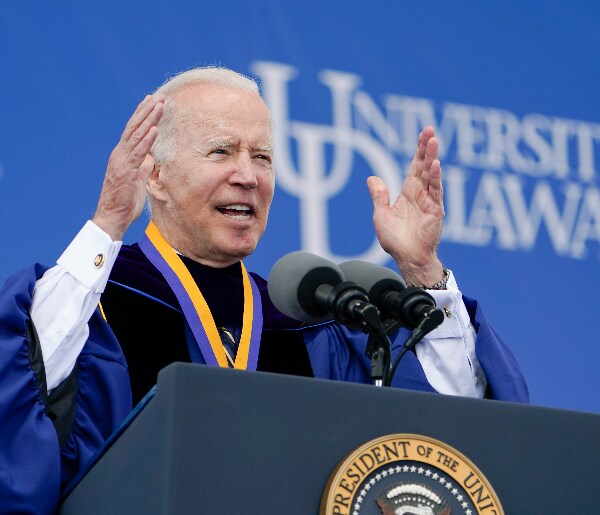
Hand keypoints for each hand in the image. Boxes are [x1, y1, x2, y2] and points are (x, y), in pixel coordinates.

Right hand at [92, 94, 163, 240]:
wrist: (112, 217)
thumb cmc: (125, 202)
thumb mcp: (138, 182)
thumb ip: (143, 169)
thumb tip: (150, 159)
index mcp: (122, 156)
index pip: (133, 131)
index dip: (142, 115)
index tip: (152, 101)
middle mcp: (120, 154)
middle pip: (134, 127)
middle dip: (147, 111)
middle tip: (159, 96)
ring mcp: (123, 162)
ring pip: (137, 136)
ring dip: (149, 119)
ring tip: (160, 105)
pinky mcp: (127, 172)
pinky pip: (138, 153)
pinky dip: (147, 140)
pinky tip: (155, 129)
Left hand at [368, 125, 444, 286]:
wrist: (407, 258)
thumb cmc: (396, 241)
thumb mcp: (381, 216)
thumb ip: (379, 196)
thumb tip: (372, 178)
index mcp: (408, 192)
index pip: (415, 166)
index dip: (419, 150)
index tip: (424, 133)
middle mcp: (421, 194)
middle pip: (424, 165)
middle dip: (427, 147)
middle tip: (430, 129)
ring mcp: (430, 201)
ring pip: (431, 175)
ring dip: (432, 158)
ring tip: (433, 141)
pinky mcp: (435, 211)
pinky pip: (436, 192)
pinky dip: (435, 179)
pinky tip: (435, 165)